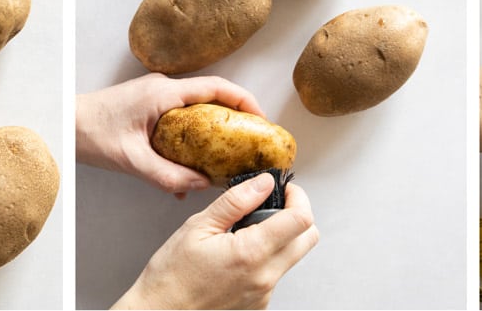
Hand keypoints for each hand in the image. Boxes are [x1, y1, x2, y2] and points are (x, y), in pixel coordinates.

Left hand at [76, 73, 264, 197]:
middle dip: (236, 119)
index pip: (217, 88)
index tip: (262, 121)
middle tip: (252, 142)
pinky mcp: (150, 106)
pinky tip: (188, 170)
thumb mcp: (132, 161)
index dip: (246, 102)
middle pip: (213, 97)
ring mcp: (157, 95)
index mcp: (164, 92)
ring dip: (213, 132)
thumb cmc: (89, 133)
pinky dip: (192, 139)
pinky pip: (182, 119)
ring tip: (226, 159)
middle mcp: (164, 88)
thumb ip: (168, 176)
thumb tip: (202, 186)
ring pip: (198, 110)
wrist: (63, 123)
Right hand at [112, 174, 319, 309]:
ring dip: (280, 237)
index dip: (298, 197)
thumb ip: (235, 201)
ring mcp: (264, 293)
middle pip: (309, 238)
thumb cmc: (172, 276)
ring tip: (245, 233)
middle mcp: (265, 276)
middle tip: (272, 206)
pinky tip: (237, 255)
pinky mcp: (259, 303)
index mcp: (251, 253)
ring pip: (292, 256)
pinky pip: (275, 273)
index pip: (301, 219)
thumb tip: (263, 183)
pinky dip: (265, 258)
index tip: (284, 190)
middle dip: (297, 215)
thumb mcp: (198, 227)